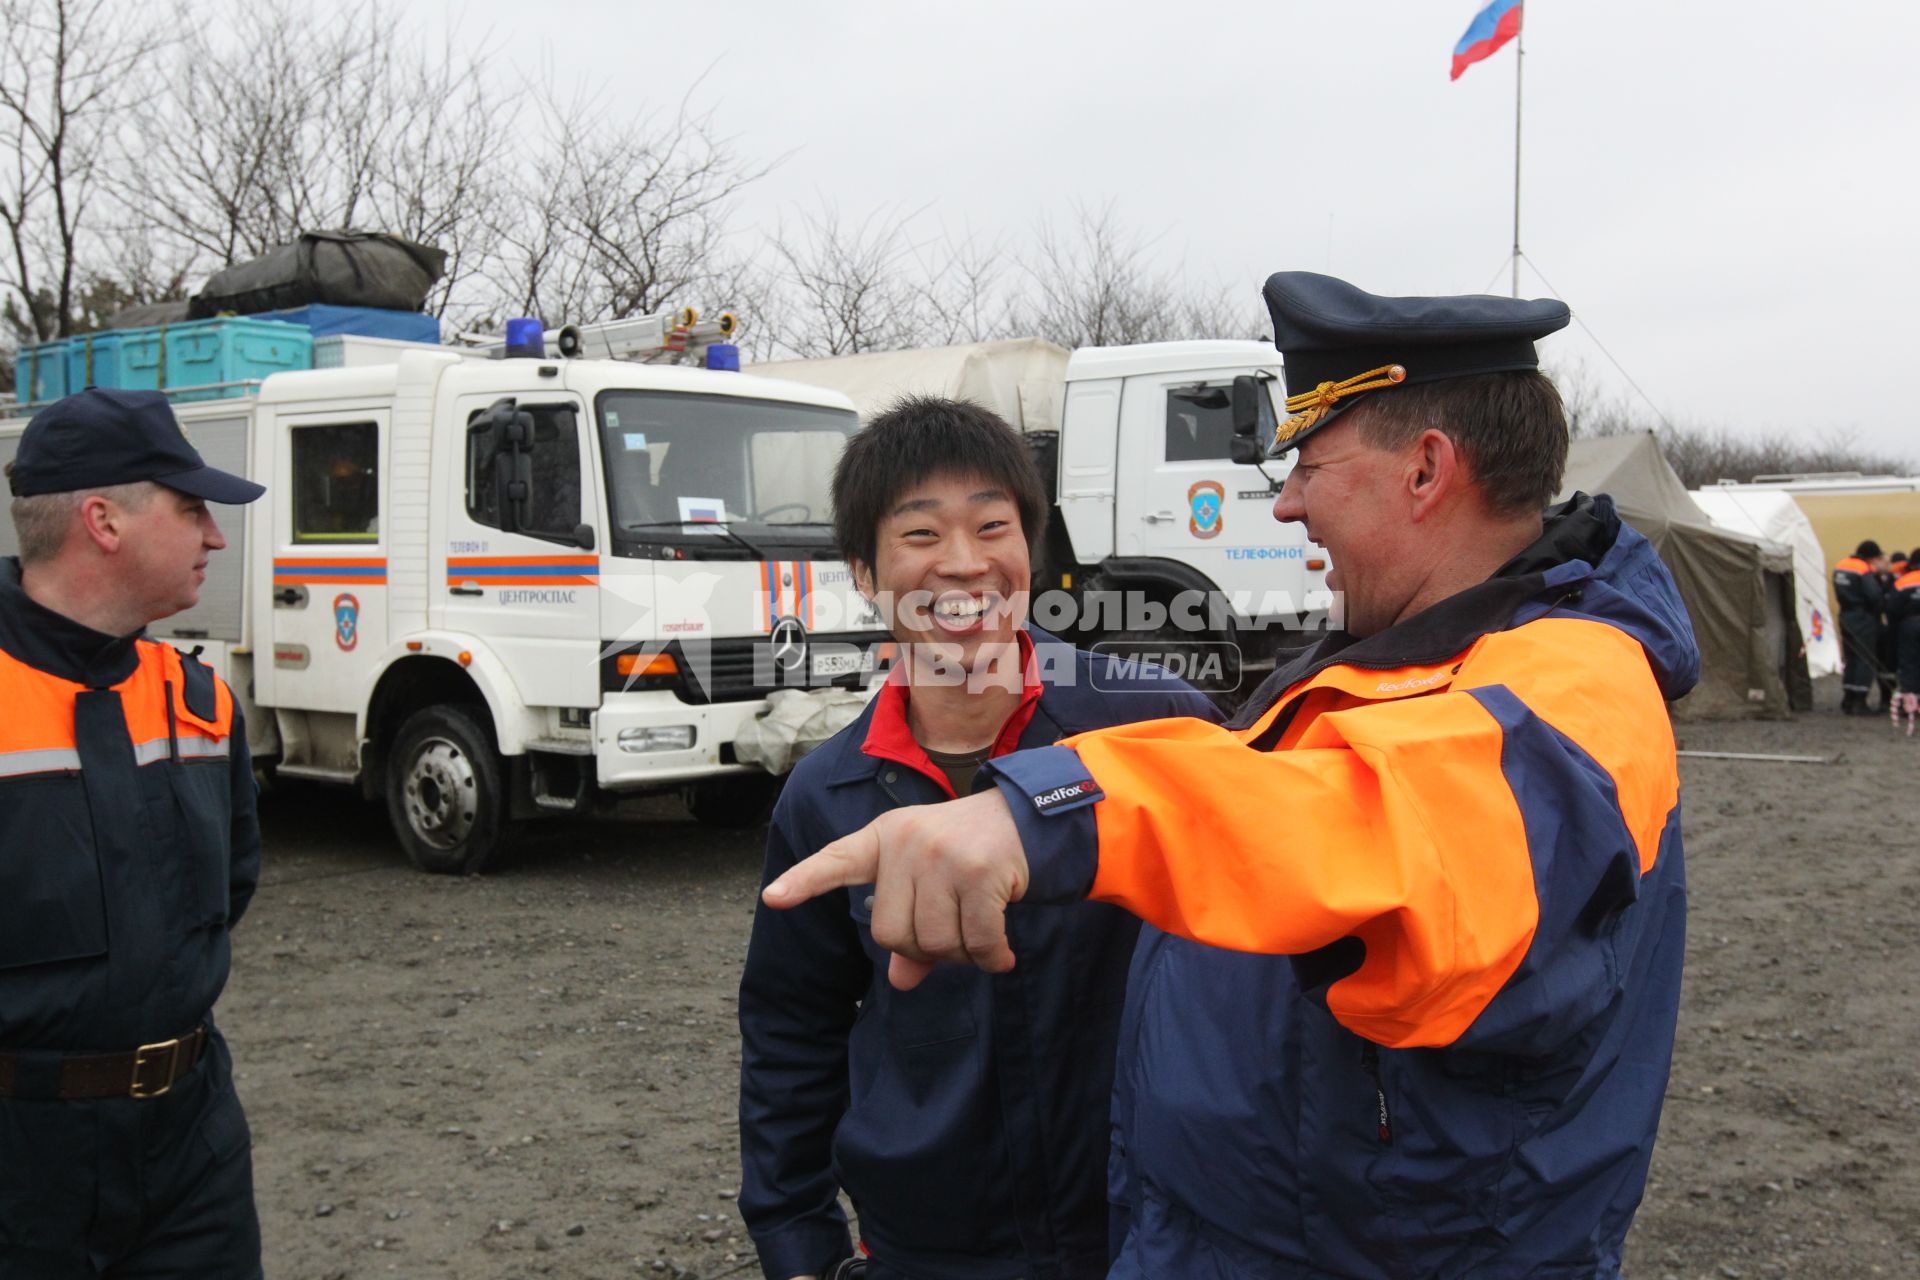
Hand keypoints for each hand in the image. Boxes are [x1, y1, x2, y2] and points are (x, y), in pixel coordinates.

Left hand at [763, 790, 1028, 989]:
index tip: (773, 897)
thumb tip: (900, 982)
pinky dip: (989, 957)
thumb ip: (910, 930)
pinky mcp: (979, 871)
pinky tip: (1001, 955)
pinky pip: (975, 940)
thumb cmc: (968, 853)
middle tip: (955, 935)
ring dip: (962, 955)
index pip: (837, 860)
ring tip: (980, 935)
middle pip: (892, 934)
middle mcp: (907, 843)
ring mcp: (942, 855)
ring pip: (935, 943)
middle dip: (925, 950)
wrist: (1027, 818)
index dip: (805, 880)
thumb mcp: (929, 879)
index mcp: (885, 838)